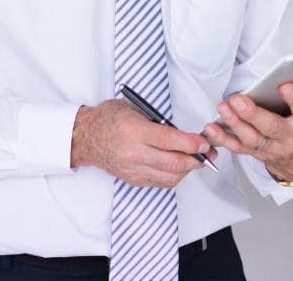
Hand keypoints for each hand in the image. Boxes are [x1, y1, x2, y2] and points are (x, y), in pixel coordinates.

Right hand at [71, 99, 215, 188]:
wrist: (85, 137)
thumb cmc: (109, 118)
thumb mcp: (135, 109)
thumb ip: (160, 123)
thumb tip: (185, 134)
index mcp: (135, 131)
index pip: (171, 142)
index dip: (193, 143)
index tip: (204, 141)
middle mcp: (134, 154)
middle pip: (174, 164)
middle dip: (196, 159)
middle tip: (207, 152)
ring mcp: (133, 170)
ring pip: (170, 178)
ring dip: (187, 170)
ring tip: (195, 159)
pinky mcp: (133, 179)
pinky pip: (160, 183)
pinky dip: (174, 176)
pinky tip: (178, 166)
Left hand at [202, 76, 292, 182]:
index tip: (287, 85)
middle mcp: (290, 140)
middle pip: (270, 128)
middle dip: (254, 114)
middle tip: (239, 98)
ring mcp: (271, 149)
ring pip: (251, 138)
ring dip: (235, 123)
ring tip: (224, 105)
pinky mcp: (257, 154)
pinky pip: (238, 148)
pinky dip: (223, 139)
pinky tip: (211, 127)